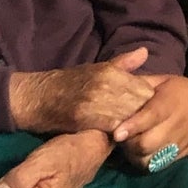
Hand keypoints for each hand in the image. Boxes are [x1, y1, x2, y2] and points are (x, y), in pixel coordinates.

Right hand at [9, 48, 155, 134]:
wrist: (39, 97)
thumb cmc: (70, 82)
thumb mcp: (97, 68)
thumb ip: (123, 63)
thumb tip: (145, 52)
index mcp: (111, 71)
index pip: (145, 88)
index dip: (149, 101)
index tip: (148, 109)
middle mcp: (105, 84)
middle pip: (139, 104)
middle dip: (143, 114)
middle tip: (145, 124)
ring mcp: (95, 102)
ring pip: (128, 117)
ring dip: (132, 125)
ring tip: (134, 131)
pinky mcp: (85, 119)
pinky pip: (112, 129)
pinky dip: (118, 133)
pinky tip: (119, 136)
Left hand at [112, 76, 187, 169]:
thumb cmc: (184, 91)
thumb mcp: (164, 80)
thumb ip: (142, 84)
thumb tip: (119, 87)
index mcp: (168, 104)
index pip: (149, 117)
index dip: (132, 126)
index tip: (116, 133)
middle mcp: (172, 126)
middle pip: (146, 143)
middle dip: (128, 143)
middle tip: (120, 137)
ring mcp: (176, 143)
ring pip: (149, 159)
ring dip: (134, 155)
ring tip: (128, 146)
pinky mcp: (179, 156)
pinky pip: (157, 166)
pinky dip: (144, 162)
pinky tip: (140, 153)